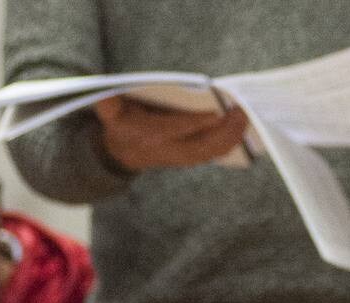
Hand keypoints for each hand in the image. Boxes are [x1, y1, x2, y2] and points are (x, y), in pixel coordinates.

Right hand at [94, 95, 247, 172]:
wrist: (123, 153)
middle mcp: (169, 150)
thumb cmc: (122, 124)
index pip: (177, 129)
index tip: (215, 112)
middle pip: (202, 145)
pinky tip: (242, 128)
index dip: (196, 122)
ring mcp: (182, 157)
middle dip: (223, 132)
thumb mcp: (110, 113)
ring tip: (245, 119)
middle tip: (240, 114)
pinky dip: (230, 142)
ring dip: (231, 137)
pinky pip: (215, 152)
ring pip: (212, 152)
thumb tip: (104, 97)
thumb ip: (108, 105)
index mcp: (150, 136)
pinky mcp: (192, 158)